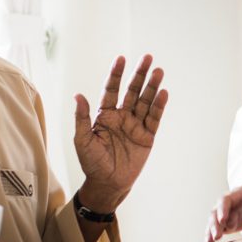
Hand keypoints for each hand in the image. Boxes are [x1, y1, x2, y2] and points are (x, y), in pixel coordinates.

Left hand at [74, 54, 167, 211]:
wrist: (107, 183)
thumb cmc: (91, 162)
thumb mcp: (82, 140)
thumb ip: (82, 118)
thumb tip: (78, 95)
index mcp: (105, 115)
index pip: (112, 90)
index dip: (116, 74)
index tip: (121, 59)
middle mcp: (121, 116)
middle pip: (132, 90)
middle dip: (139, 74)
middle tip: (148, 58)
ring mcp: (135, 125)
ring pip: (145, 101)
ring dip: (152, 86)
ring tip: (159, 71)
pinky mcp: (147, 136)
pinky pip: (154, 118)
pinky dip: (159, 106)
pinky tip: (163, 93)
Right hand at [204, 181, 241, 241]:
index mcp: (237, 194)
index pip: (225, 200)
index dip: (222, 209)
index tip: (222, 220)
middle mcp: (228, 204)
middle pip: (216, 212)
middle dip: (215, 224)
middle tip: (217, 236)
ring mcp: (226, 214)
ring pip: (214, 222)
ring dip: (210, 232)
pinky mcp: (227, 224)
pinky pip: (217, 230)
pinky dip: (212, 237)